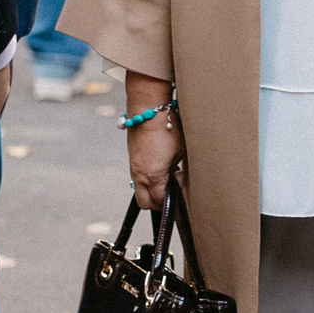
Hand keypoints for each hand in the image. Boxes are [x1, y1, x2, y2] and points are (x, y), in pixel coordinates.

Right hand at [124, 71, 182, 206]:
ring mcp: (133, 167)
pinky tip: (160, 164)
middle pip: (144, 203)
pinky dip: (147, 177)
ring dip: (152, 189)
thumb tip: (176, 177)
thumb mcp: (181, 152)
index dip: (173, 199)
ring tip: (167, 174)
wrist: (148, 109)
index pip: (160, 201)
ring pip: (139, 189)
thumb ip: (178, 171)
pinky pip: (138, 176)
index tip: (181, 186)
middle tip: (171, 192)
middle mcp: (140, 175)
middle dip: (158, 203)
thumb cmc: (168, 129)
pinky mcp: (131, 157)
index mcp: (154, 176)